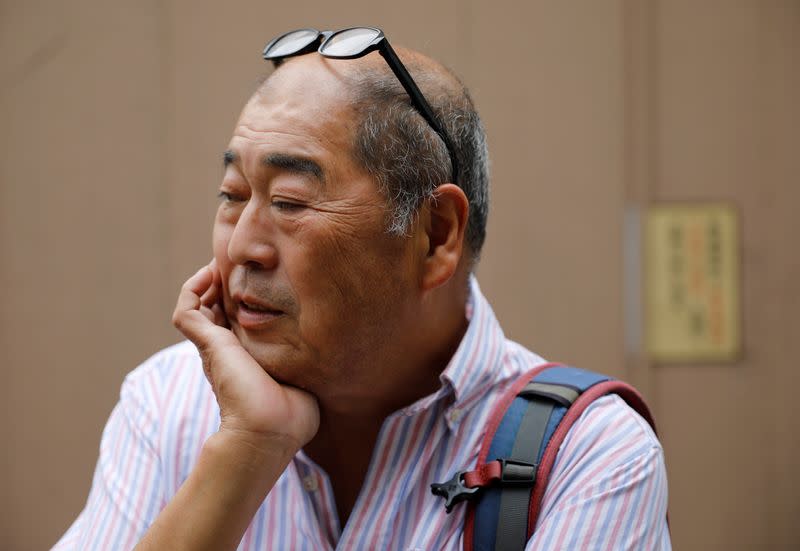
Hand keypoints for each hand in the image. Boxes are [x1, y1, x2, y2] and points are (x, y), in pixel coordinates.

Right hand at [172, 260, 319, 455]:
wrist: (271, 431)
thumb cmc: (294, 414)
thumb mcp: (305, 376)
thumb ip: (311, 359)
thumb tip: (335, 349)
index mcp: (248, 356)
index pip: (239, 318)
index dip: (246, 296)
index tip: (266, 277)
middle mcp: (228, 349)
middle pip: (216, 306)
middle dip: (228, 282)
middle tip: (246, 264)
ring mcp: (215, 347)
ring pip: (196, 305)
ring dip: (207, 281)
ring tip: (225, 264)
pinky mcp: (208, 344)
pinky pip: (185, 310)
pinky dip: (192, 289)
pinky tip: (212, 274)